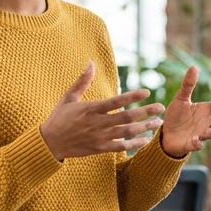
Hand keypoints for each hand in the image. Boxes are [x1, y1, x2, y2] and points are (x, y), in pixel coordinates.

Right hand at [39, 62, 165, 160]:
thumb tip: (90, 62)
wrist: (49, 143)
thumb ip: (82, 81)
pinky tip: (146, 139)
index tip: (146, 91)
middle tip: (161, 107)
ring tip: (158, 122)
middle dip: (145, 112)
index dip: (132, 96)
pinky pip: (121, 146)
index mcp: (91, 108)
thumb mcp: (68, 97)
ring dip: (144, 127)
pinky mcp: (100, 149)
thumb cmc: (59, 118)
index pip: (116, 101)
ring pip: (127, 132)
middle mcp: (97, 123)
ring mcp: (99, 137)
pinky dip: (134, 143)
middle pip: (126, 117)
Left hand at [160, 66, 210, 158]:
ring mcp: (200, 134)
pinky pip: (196, 145)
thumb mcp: (181, 98)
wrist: (166, 134)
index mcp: (206, 111)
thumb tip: (194, 66)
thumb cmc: (176, 117)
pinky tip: (197, 140)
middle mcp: (206, 123)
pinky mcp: (190, 144)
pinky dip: (197, 144)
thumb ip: (188, 85)